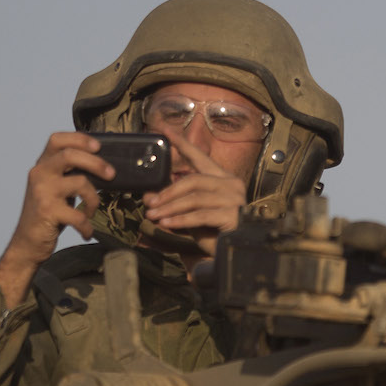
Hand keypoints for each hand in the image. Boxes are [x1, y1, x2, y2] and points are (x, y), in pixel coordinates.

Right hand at [0, 132, 113, 306]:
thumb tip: (104, 165)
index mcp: (43, 166)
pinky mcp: (47, 212)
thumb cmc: (49, 214)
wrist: (27, 243)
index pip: (57, 139)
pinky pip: (79, 215)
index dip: (79, 138)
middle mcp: (39, 174)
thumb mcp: (56, 188)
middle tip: (112, 174)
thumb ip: (70, 174)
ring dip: (94, 199)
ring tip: (92, 211)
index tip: (99, 145)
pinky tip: (86, 232)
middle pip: (70, 155)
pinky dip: (87, 226)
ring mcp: (42, 192)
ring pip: (80, 183)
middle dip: (96, 163)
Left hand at [142, 136, 246, 256]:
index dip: (182, 144)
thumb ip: (175, 203)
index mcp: (223, 179)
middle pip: (194, 179)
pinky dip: (181, 219)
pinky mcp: (234, 215)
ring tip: (153, 216)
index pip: (200, 158)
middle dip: (168, 191)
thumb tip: (149, 196)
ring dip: (170, 207)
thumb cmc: (215, 233)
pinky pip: (201, 215)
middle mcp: (232, 185)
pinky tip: (167, 224)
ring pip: (195, 197)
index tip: (164, 131)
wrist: (237, 255)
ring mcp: (235, 199)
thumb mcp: (191, 214)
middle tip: (149, 202)